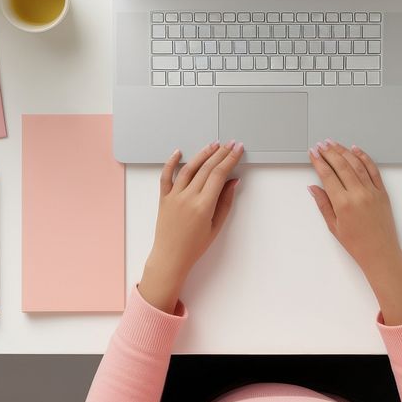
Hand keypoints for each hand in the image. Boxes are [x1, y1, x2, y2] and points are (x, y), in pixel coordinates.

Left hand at [139, 141, 243, 312]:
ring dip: (202, 154)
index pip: (219, 174)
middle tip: (230, 144)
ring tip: (213, 145)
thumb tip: (233, 182)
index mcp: (203, 206)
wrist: (170, 257)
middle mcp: (188, 198)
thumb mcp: (216, 226)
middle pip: (207, 168)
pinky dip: (171, 162)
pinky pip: (165, 176)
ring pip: (189, 168)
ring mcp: (174, 196)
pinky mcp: (163, 198)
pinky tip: (178, 152)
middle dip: (221, 153)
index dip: (230, 159)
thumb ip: (225, 202)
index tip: (238, 150)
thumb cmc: (194, 246)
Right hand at [308, 140, 401, 324]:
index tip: (313, 154)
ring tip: (334, 143)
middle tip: (321, 145)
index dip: (318, 162)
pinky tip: (356, 150)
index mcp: (343, 204)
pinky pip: (373, 170)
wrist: (381, 253)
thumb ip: (323, 204)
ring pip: (356, 164)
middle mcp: (358, 194)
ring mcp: (372, 191)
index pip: (328, 176)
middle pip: (341, 165)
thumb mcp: (333, 226)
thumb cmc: (357, 244)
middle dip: (329, 152)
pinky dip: (364, 157)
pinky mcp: (382, 192)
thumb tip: (313, 188)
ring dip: (344, 151)